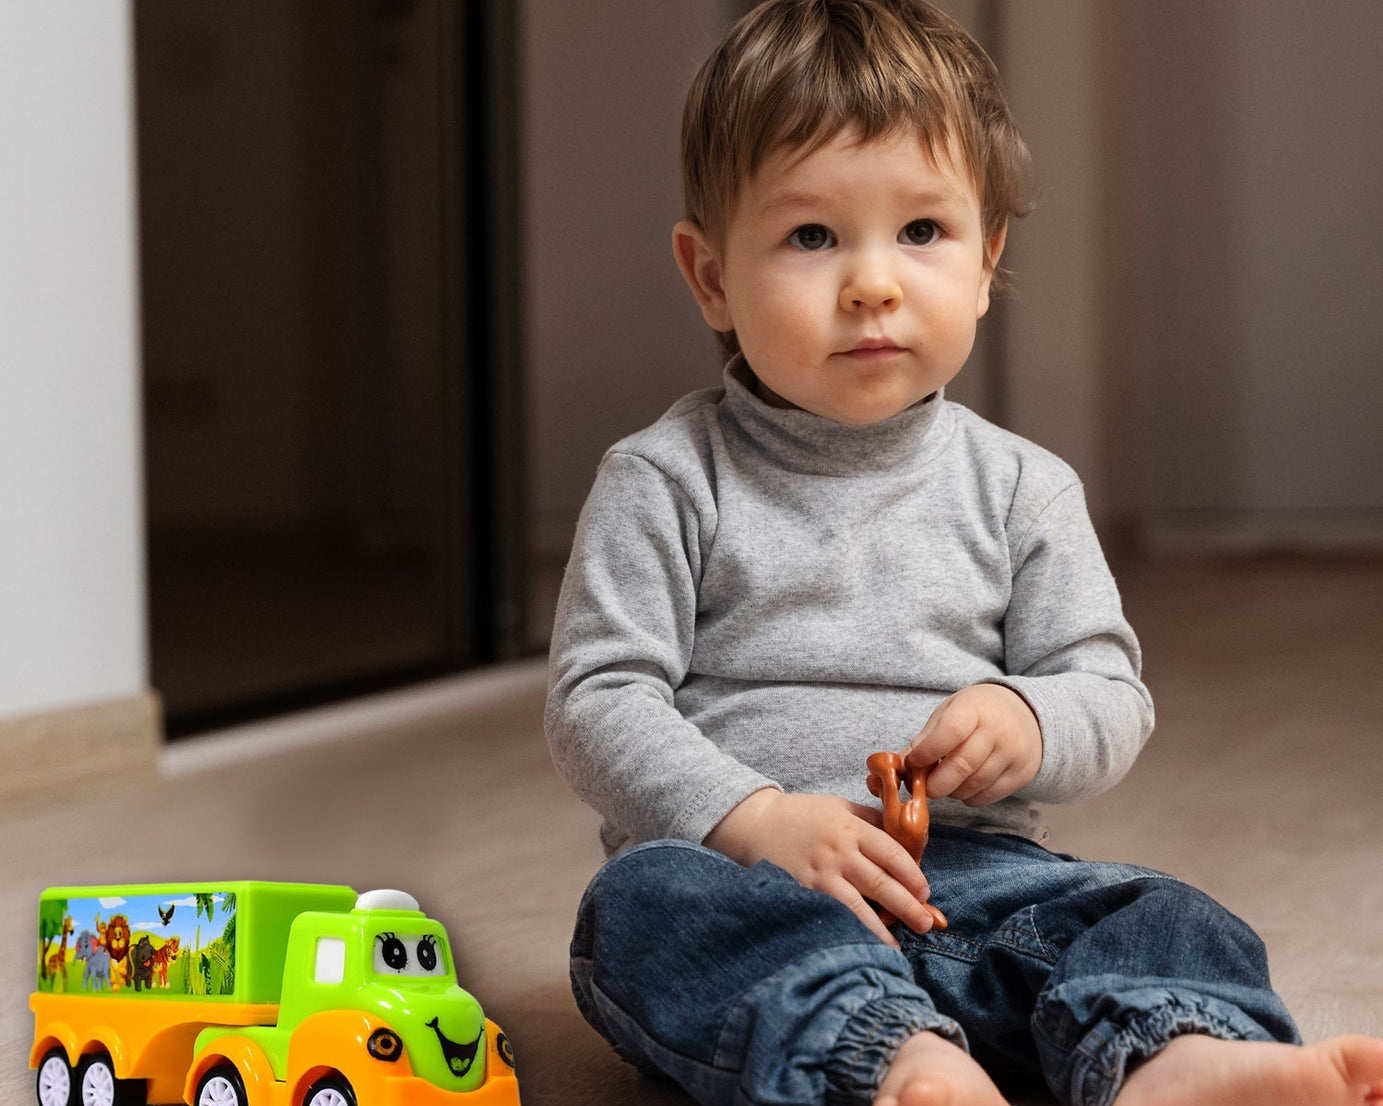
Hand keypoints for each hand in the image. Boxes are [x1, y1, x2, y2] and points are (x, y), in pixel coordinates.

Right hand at [703, 789, 935, 945]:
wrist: (758, 824)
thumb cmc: (802, 814)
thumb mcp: (839, 806)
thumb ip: (870, 820)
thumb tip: (904, 837)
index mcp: (851, 827)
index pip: (891, 852)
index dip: (911, 873)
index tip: (925, 890)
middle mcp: (839, 851)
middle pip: (881, 881)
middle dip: (909, 904)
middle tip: (929, 921)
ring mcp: (822, 873)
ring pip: (862, 903)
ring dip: (888, 923)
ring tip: (905, 940)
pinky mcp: (807, 890)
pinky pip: (839, 913)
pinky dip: (857, 929)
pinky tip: (871, 944)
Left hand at [907, 684, 1041, 806]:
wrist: (1024, 714)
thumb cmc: (977, 713)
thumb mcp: (950, 712)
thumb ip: (925, 738)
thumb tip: (899, 765)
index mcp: (975, 708)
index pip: (950, 732)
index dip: (928, 751)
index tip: (913, 762)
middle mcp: (998, 731)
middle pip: (961, 766)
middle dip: (934, 783)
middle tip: (923, 786)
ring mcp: (1013, 754)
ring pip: (973, 786)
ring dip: (951, 791)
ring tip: (945, 782)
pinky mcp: (1021, 774)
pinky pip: (987, 797)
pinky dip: (968, 797)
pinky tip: (964, 785)